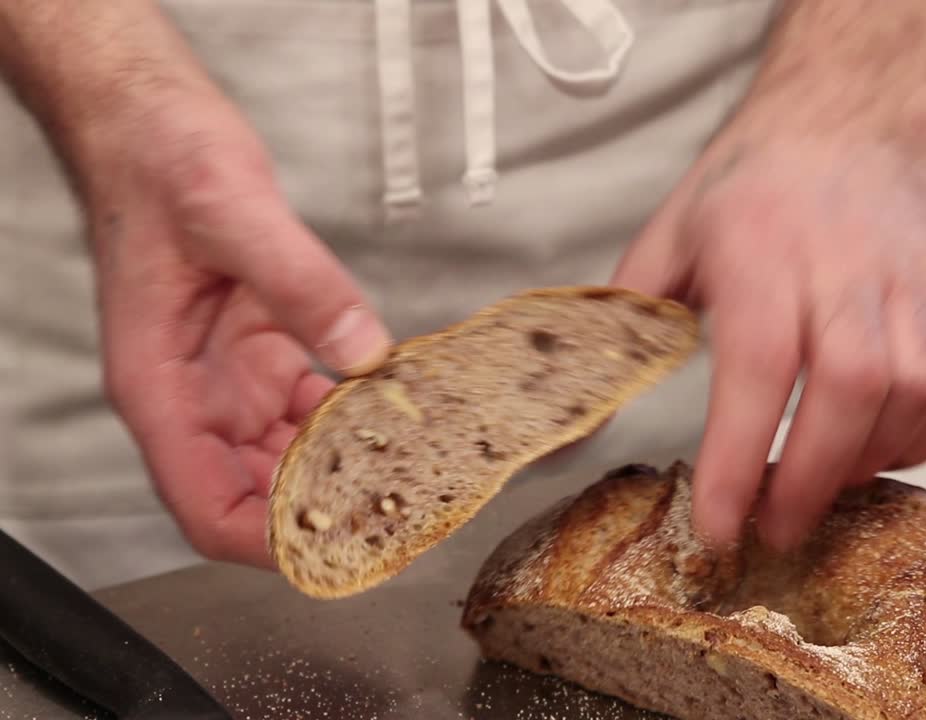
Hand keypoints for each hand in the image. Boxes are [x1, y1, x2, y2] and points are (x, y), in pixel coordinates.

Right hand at [81, 86, 390, 567]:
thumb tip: (363, 351)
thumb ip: (302, 284)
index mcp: (159, 385)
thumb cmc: (156, 160)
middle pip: (255, 495)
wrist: (150, 122)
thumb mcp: (233, 211)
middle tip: (402, 504)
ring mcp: (227, 379)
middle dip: (323, 511)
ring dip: (344, 467)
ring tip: (411, 462)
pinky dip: (349, 417)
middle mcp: (192, 395)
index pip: (207, 506)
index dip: (269, 543)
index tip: (337, 545)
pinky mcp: (260, 352)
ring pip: (288, 457)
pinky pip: (309, 409)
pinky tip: (394, 408)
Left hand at [612, 140, 925, 551]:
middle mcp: (844, 273)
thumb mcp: (673, 230)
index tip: (719, 526)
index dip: (737, 459)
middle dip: (811, 481)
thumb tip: (594, 390)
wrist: (852, 122)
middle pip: (851, 391)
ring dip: (867, 464)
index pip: (758, 371)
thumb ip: (632, 309)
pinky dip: (925, 440)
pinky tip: (881, 450)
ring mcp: (913, 286)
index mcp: (763, 258)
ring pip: (914, 396)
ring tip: (821, 485)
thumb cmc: (755, 186)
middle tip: (777, 529)